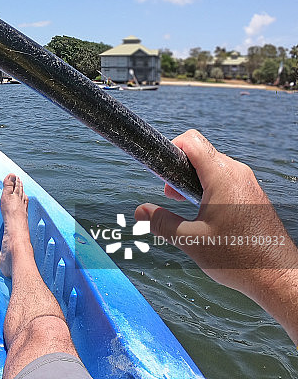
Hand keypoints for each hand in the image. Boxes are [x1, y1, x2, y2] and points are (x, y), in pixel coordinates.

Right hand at [135, 129, 297, 341]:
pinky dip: (209, 188)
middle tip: (170, 196)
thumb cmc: (240, 258)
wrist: (278, 276)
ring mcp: (248, 183)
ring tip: (186, 207)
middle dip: (179, 170)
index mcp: (222, 177)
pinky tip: (206, 214)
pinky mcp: (253, 195)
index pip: (191, 141)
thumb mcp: (191, 240)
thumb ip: (161, 222)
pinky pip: (226, 179)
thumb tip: (141, 212)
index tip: (161, 171)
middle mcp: (238, 174)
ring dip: (193, 180)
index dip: (170, 149)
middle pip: (200, 153)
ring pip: (213, 167)